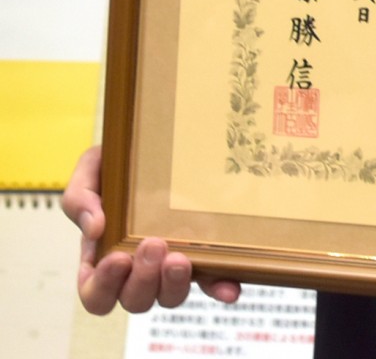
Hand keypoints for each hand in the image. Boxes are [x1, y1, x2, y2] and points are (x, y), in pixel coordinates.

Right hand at [63, 146, 240, 314]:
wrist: (155, 144)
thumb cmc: (118, 164)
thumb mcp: (91, 170)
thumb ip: (79, 197)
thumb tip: (94, 229)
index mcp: (103, 256)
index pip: (96, 293)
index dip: (104, 286)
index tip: (118, 258)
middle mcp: (136, 269)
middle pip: (135, 300)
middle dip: (143, 279)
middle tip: (153, 245)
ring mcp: (169, 264)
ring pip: (169, 296)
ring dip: (174, 285)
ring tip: (180, 258)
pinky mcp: (201, 256)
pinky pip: (210, 281)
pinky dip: (219, 288)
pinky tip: (228, 288)